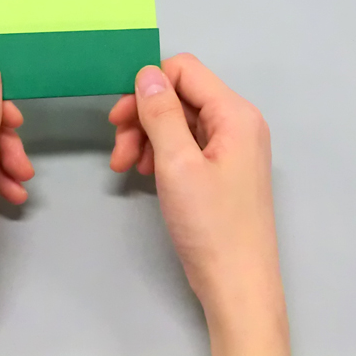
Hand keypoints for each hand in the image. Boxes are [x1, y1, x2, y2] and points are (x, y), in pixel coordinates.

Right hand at [109, 54, 289, 355]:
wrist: (236, 284)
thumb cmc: (210, 225)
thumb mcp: (177, 163)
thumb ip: (161, 112)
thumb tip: (146, 72)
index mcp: (234, 114)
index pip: (184, 70)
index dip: (147, 87)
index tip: (119, 119)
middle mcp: (237, 123)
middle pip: (179, 97)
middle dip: (143, 117)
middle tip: (119, 150)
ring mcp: (230, 147)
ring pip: (178, 121)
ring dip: (146, 137)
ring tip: (126, 167)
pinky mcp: (220, 168)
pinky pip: (185, 144)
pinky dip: (160, 152)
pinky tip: (145, 173)